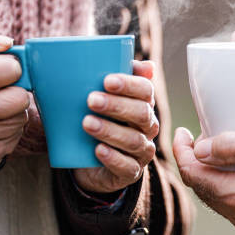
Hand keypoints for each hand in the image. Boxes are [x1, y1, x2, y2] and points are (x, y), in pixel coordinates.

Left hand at [74, 61, 158, 192]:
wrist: (88, 160)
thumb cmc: (97, 119)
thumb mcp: (100, 98)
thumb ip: (111, 78)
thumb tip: (136, 62)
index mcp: (143, 104)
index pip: (146, 90)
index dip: (129, 84)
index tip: (106, 80)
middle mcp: (147, 127)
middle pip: (142, 114)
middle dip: (117, 106)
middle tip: (90, 100)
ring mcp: (141, 151)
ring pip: (134, 140)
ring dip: (110, 130)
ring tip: (87, 123)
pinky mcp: (130, 172)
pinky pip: (128, 166)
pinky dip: (113, 157)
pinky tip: (97, 150)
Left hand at [173, 128, 234, 234]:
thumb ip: (231, 146)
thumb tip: (200, 149)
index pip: (193, 173)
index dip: (182, 151)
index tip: (182, 133)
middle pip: (206, 189)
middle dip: (198, 164)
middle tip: (199, 141)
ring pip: (225, 202)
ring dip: (218, 179)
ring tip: (223, 156)